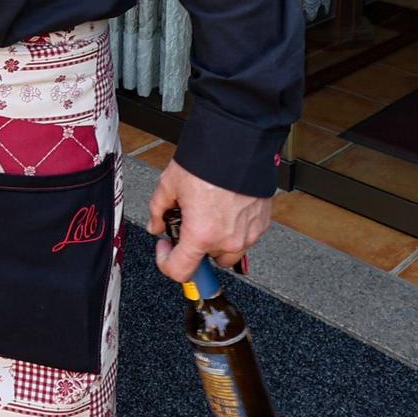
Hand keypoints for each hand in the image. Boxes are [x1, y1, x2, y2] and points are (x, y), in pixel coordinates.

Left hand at [146, 158, 273, 282]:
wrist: (239, 145)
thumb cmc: (208, 163)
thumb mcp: (170, 184)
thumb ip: (158, 209)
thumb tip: (156, 224)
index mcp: (201, 235)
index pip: (180, 272)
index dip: (166, 262)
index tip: (166, 248)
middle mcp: (227, 240)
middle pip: (206, 260)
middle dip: (195, 244)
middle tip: (189, 221)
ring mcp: (248, 234)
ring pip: (228, 251)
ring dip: (216, 239)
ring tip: (208, 212)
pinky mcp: (261, 224)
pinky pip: (244, 237)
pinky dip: (234, 228)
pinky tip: (225, 207)